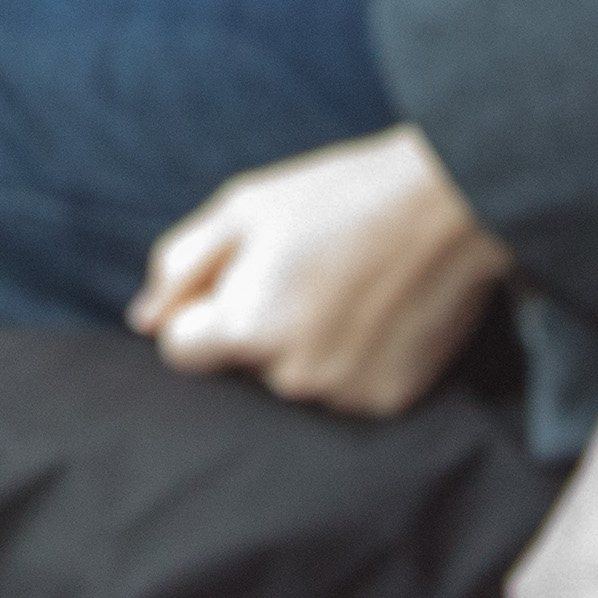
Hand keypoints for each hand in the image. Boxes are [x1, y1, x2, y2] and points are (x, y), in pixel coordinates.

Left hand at [127, 129, 510, 418]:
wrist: (454, 205)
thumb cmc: (342, 195)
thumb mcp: (246, 206)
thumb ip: (181, 266)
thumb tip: (143, 321)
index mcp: (244, 327)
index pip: (182, 349)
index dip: (204, 308)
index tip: (244, 276)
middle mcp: (289, 377)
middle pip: (242, 365)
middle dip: (258, 325)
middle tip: (309, 270)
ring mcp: (342, 395)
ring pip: (293, 379)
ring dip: (305, 344)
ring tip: (348, 286)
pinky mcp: (387, 403)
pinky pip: (344, 388)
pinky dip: (353, 358)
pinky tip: (378, 311)